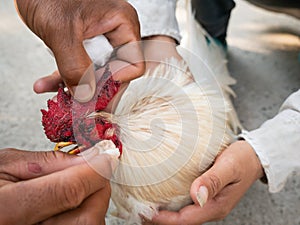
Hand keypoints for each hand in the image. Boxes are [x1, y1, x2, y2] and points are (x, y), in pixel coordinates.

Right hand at [0, 148, 110, 224]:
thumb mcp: (6, 165)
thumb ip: (49, 162)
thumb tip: (90, 157)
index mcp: (5, 211)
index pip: (70, 190)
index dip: (96, 169)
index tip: (109, 154)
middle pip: (88, 216)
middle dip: (98, 187)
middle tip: (94, 169)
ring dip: (94, 200)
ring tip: (78, 184)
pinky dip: (86, 213)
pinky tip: (72, 201)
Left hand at [15, 0, 143, 100]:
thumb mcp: (61, 31)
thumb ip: (74, 65)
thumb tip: (86, 96)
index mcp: (123, 23)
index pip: (134, 64)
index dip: (116, 82)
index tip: (95, 92)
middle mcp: (116, 33)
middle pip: (115, 73)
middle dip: (93, 90)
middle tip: (78, 104)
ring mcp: (101, 40)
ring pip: (95, 73)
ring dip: (73, 86)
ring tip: (54, 93)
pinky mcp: (84, 45)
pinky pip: (80, 67)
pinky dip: (63, 77)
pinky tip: (46, 84)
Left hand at [148, 141, 263, 224]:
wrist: (255, 157)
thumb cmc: (243, 160)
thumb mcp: (229, 167)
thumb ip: (213, 181)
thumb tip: (196, 196)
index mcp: (216, 206)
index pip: (184, 220)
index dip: (163, 219)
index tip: (144, 212)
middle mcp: (210, 208)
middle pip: (180, 221)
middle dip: (158, 219)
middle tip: (137, 210)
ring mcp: (207, 202)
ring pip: (181, 214)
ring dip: (163, 213)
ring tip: (143, 204)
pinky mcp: (205, 195)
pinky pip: (185, 204)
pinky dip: (170, 203)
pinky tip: (159, 194)